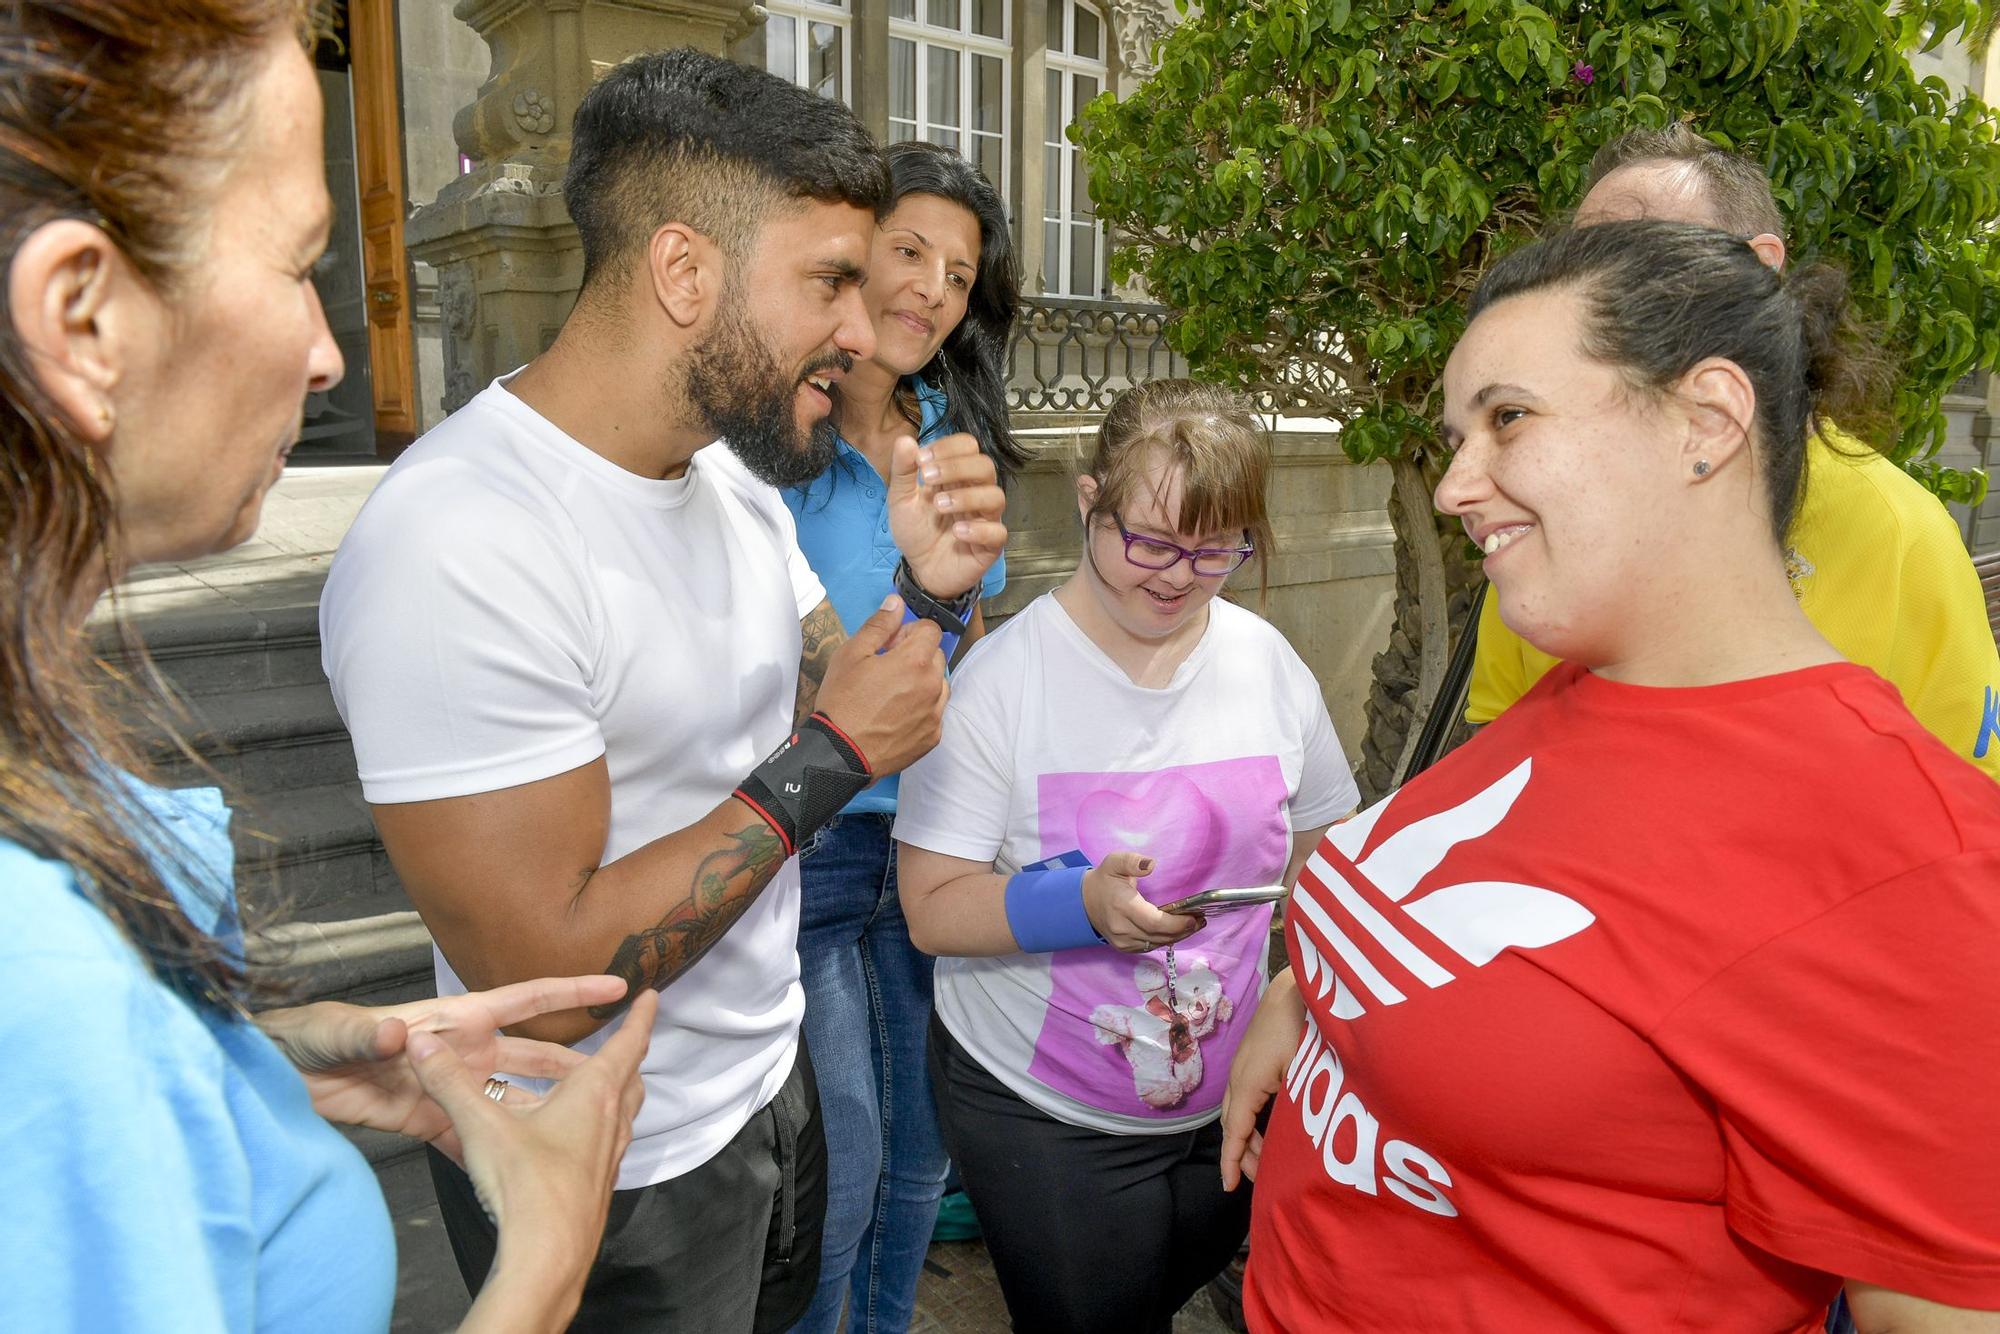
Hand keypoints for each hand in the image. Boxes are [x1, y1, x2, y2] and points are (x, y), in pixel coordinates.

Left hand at [259, 974, 628, 1162]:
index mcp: (452, 1019)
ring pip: (511, 1097)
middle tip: (621, 1079)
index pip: (524, 999)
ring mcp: (446, 1087)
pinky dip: (495, 1150)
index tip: (617, 988)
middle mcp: (460, 1050)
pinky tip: (522, 1168)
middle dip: (574, 1064)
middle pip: (532, 1056)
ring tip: (584, 1128)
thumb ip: (370, 1031)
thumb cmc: (308, 1036)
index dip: (572, 993)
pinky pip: (471, 1136)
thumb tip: (400, 1034)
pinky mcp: (425, 1120)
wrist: (279, 1076)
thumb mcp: (338, 1030)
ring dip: (543, 1109)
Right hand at [414, 989, 655, 1331]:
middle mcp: (611, 1121)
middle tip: (623, 1038)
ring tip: (595, 1085)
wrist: (548, 1252)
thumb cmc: (526, 1184)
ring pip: (622, 1112)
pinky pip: (606, 1144)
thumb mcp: (481, 1124)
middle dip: (626, 1054)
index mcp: (594, 1093)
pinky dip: (597, 1129)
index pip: (628, 1043)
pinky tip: (571, 1139)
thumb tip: (421, 1043)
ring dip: (613, 1092)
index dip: (641, 1017)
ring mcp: (609, 1155)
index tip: (652, 996)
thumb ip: (449, 1081)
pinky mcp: (598, 1184)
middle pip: (630, 1077)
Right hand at [813, 594, 948, 776]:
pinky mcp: (933, 736)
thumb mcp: (852, 654)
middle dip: (916, 656)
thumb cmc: (842, 702)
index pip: (931, 629)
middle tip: (887, 669)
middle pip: (936, 656)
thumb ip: (879, 625)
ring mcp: (935, 714)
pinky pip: (934, 712)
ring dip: (922, 682)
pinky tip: (896, 715)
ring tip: (892, 694)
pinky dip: (921, 709)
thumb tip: (896, 603)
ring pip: (938, 685)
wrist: (840, 753)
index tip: (891, 645)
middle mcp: (933, 686)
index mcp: (916, 661)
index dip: (909, 632)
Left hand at [886, 432, 1006, 599]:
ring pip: (995, 496)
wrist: (919, 570)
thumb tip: (905, 441)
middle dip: (956, 467)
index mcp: (956, 477)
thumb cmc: (916, 532)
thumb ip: (903, 471)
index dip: (948, 447)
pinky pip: (997, 532)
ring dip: (967, 497)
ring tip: (940, 506)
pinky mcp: (989, 545)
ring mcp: (985, 518)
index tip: (923, 459)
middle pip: (985, 466)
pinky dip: (978, 530)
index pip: (968, 447)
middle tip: (928, 477)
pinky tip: (957, 532)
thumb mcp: (901, 499)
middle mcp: (975, 493)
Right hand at [1082, 851, 1204, 952]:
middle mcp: (1122, 928)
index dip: (1176, 924)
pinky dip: (1166, 940)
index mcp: (1122, 906)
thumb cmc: (1104, 880)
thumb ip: (1132, 861)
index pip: (1154, 922)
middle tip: (1200, 920)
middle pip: (1159, 936)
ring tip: (1194, 925)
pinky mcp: (1124, 948)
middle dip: (1183, 930)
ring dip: (1178, 936)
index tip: (1194, 917)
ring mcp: (1123, 941)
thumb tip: (1151, 864)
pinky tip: (1178, 931)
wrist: (1084, 902)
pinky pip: (1150, 946)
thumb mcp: (1114, 862)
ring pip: (1157, 944)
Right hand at [1221, 969, 1303, 1190]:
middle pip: (1232, 1124)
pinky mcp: (1251, 1058)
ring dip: (1247, 1136)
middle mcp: (1238, 1076)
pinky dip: (1250, 1119)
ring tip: (1265, 1157)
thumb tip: (1300, 1142)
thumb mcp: (1301, 1072)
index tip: (1229, 1188)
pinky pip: (1242, 1097)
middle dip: (1242, 1154)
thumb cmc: (1301, 1026)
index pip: (1235, 1131)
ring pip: (1235, 1110)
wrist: (1296, 986)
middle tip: (1260, 1179)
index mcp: (1247, 1083)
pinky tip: (1267, 1125)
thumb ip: (1294, 1107)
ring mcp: (1242, 1066)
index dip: (1232, 1161)